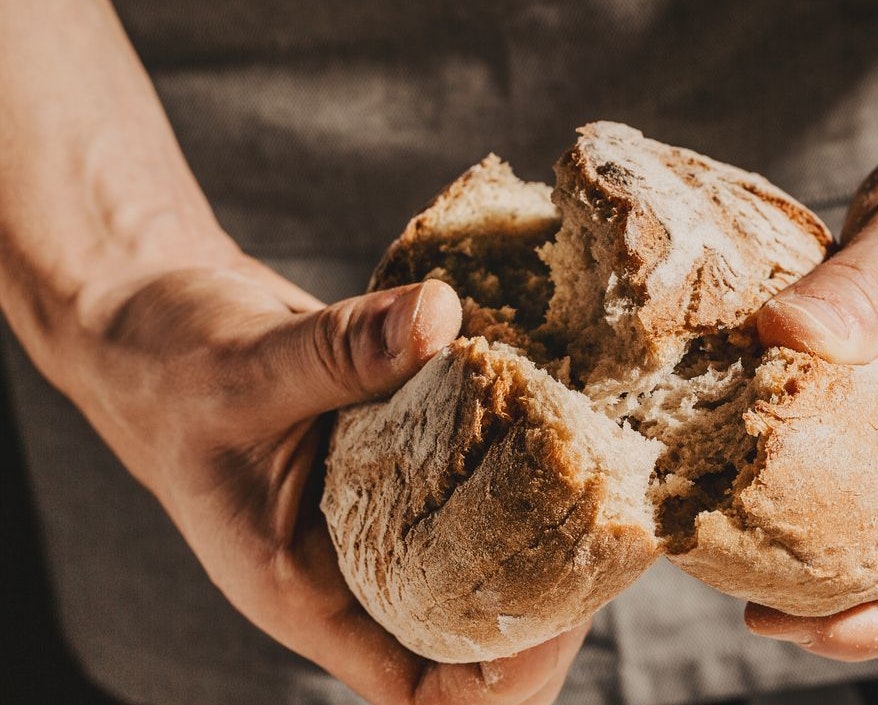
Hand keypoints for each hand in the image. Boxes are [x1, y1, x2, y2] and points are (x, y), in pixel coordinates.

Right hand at [71, 253, 585, 703]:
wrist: (155, 325)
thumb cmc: (170, 369)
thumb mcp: (244, 366)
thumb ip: (338, 351)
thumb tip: (439, 318)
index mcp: (309, 593)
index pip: (420, 690)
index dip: (499, 677)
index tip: (562, 610)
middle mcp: (358, 567)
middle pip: (476, 633)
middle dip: (550, 597)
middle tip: (607, 523)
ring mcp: (386, 514)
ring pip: (485, 554)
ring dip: (546, 524)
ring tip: (603, 469)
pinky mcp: (405, 458)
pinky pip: (475, 476)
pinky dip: (519, 454)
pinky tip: (564, 407)